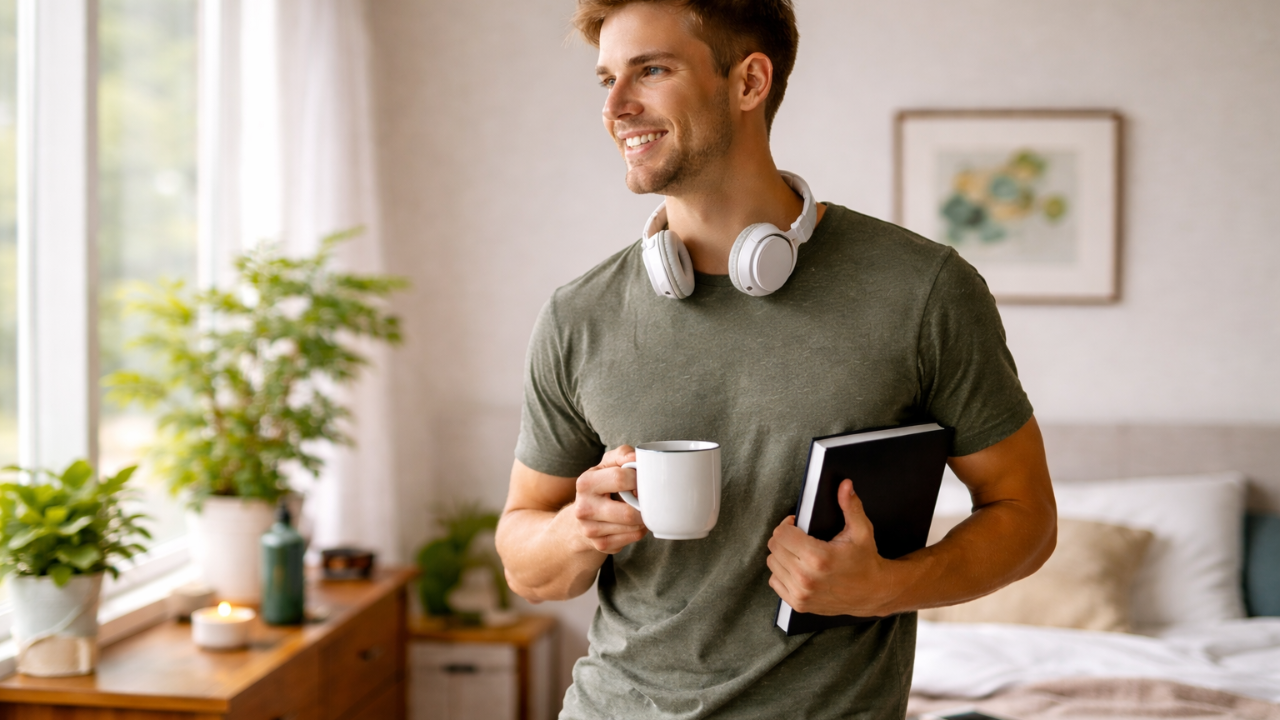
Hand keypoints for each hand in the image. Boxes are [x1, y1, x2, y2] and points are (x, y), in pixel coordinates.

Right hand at [568, 445, 647, 553]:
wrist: (579, 519)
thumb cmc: (600, 487)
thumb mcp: (606, 465)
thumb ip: (622, 455)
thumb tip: (637, 457)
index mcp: (586, 483)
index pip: (621, 479)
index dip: (638, 479)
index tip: (640, 480)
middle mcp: (584, 508)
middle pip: (629, 513)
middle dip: (643, 505)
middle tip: (645, 498)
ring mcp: (591, 530)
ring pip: (634, 527)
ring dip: (644, 518)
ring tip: (639, 509)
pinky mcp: (601, 545)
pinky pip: (633, 537)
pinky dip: (639, 529)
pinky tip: (633, 522)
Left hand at [766, 479, 899, 616]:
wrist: (874, 593)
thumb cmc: (866, 561)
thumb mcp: (861, 531)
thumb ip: (850, 506)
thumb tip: (845, 485)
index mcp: (818, 557)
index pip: (781, 534)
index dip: (787, 524)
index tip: (797, 524)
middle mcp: (806, 578)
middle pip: (774, 548)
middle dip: (784, 538)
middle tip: (797, 537)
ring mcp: (801, 593)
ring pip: (772, 564)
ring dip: (782, 555)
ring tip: (798, 552)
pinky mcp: (799, 604)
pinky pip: (775, 582)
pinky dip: (782, 573)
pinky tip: (797, 568)